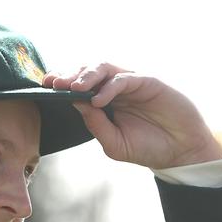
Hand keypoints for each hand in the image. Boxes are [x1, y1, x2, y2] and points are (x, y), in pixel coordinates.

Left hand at [42, 63, 221, 168]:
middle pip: (86, 72)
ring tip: (74, 88)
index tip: (43, 86)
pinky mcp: (149, 82)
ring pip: (104, 68)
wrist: (179, 153)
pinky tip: (98, 100)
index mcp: (102, 101)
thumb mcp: (112, 143)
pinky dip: (110, 87)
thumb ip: (95, 125)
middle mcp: (114, 89)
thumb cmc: (146, 147)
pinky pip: (125, 78)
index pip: (77, 86)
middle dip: (68, 76)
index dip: (60, 83)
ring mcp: (131, 84)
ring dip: (86, 76)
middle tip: (54, 84)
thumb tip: (75, 104)